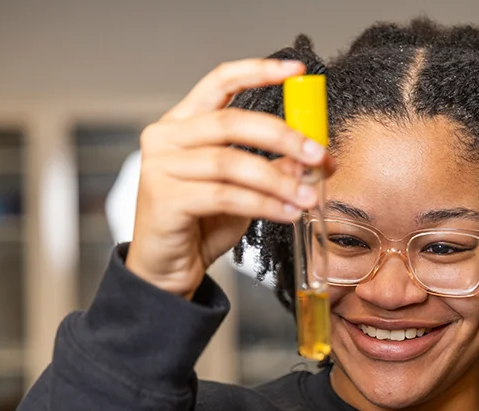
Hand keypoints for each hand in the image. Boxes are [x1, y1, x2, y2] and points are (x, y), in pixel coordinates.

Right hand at [128, 58, 334, 298]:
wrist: (166, 270)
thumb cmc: (200, 226)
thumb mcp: (242, 190)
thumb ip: (271, 166)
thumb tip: (314, 155)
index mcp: (182, 123)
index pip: (220, 83)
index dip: (258, 72)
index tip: (297, 71)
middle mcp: (165, 137)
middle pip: (232, 122)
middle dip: (283, 136)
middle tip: (318, 155)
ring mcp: (160, 166)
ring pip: (231, 163)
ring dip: (279, 180)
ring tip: (308, 197)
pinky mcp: (165, 198)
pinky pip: (225, 195)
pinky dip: (263, 204)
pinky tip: (287, 213)